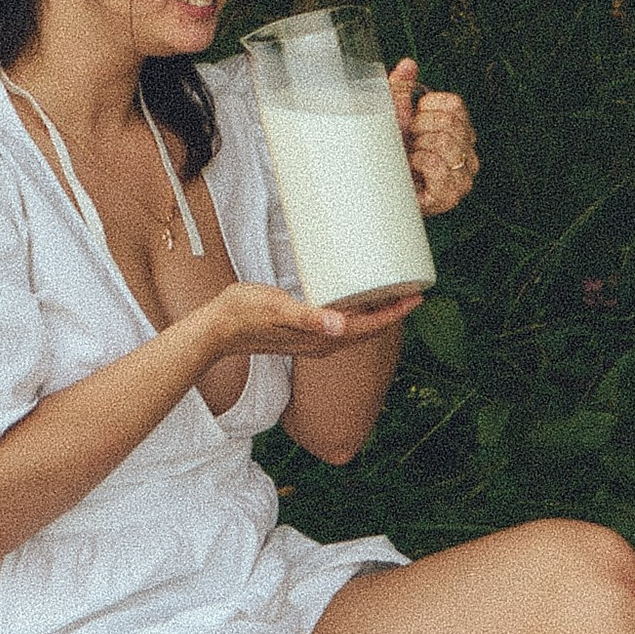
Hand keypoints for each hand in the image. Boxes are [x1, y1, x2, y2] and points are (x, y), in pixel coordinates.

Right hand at [198, 280, 419, 364]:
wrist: (218, 328)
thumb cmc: (245, 315)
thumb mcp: (277, 308)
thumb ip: (308, 317)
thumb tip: (340, 325)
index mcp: (321, 338)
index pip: (368, 328)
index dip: (394, 314)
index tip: (416, 297)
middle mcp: (322, 343)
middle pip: (367, 331)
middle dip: (392, 313)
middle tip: (412, 290)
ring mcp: (312, 339)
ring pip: (355, 329)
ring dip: (375, 313)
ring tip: (391, 293)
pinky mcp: (302, 331)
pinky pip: (340, 325)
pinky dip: (354, 312)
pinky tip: (354, 299)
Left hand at [387, 59, 477, 218]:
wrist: (375, 187)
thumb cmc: (388, 153)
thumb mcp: (392, 115)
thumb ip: (401, 87)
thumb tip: (408, 64)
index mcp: (459, 132)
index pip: (455, 105)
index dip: (427, 108)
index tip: (413, 121)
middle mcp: (467, 154)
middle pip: (451, 122)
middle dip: (421, 128)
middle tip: (410, 143)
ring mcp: (462, 177)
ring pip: (446, 142)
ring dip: (420, 147)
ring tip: (411, 158)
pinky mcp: (449, 196)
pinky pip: (437, 165)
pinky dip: (420, 162)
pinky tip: (413, 168)